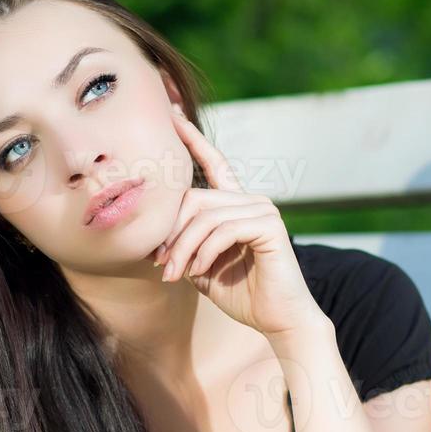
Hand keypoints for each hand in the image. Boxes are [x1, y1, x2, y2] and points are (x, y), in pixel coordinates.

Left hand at [153, 108, 328, 339]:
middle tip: (158, 264)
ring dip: (182, 248)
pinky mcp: (269, 226)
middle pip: (194, 199)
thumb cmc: (242, 295)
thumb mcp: (202, 267)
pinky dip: (203, 252)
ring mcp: (262, 210)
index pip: (213, 163)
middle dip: (170, 233)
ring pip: (204, 216)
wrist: (278, 319)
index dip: (192, 138)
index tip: (171, 112)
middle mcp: (251, 200)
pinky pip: (223, 230)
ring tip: (173, 274)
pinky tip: (198, 271)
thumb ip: (183, 245)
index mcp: (236, 205)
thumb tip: (152, 238)